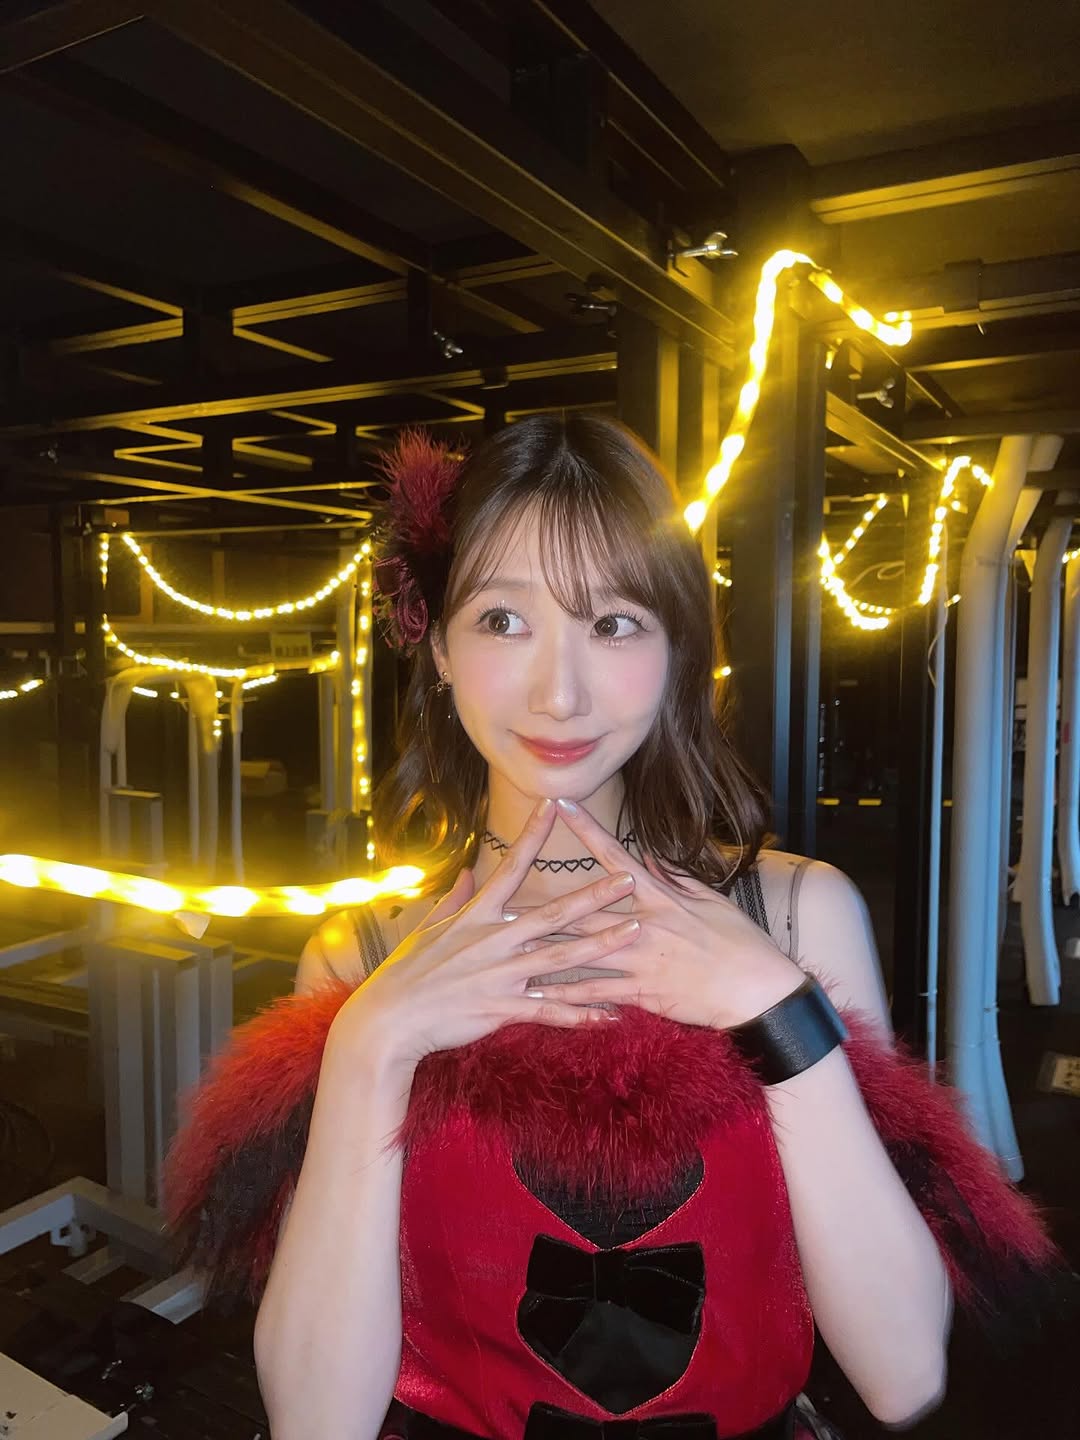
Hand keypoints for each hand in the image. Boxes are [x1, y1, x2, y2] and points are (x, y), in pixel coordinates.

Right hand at [330, 799, 642, 1072]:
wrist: (387, 1020)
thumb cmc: (404, 974)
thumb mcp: (426, 929)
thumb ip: (454, 899)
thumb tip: (468, 871)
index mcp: (477, 916)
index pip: (511, 867)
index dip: (533, 835)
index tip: (554, 805)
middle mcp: (494, 940)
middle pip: (553, 912)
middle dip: (593, 895)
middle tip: (627, 879)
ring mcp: (501, 974)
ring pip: (561, 957)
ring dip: (601, 945)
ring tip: (634, 934)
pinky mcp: (502, 1008)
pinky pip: (550, 1011)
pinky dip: (581, 1014)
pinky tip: (610, 1016)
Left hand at [519, 799, 803, 1029]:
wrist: (758, 991)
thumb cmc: (740, 942)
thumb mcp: (711, 900)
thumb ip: (674, 877)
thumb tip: (646, 856)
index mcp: (660, 897)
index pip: (615, 855)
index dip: (586, 829)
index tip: (561, 806)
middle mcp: (644, 925)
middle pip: (583, 909)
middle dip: (542, 904)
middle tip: (504, 895)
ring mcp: (640, 960)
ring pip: (581, 952)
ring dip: (541, 950)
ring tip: (505, 949)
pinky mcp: (642, 992)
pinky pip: (597, 994)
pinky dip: (566, 995)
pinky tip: (537, 996)